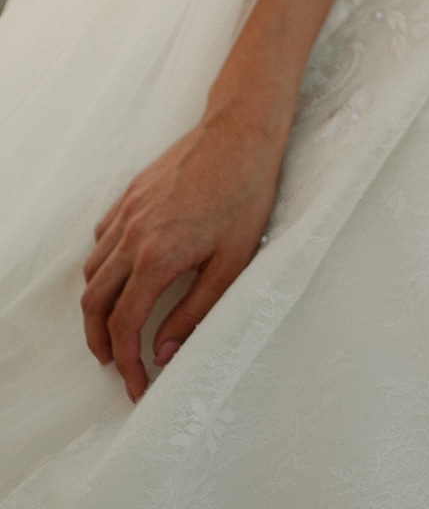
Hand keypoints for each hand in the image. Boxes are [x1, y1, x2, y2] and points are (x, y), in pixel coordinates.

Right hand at [81, 111, 283, 402]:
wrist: (242, 131)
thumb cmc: (247, 193)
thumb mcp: (232, 262)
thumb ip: (195, 311)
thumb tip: (164, 351)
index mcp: (157, 256)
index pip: (125, 325)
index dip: (128, 363)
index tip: (138, 385)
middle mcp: (132, 234)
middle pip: (94, 302)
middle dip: (100, 341)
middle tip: (117, 364)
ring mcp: (128, 211)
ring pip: (92, 270)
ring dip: (97, 305)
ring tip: (116, 326)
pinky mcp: (131, 192)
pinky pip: (101, 237)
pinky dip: (102, 265)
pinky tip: (122, 274)